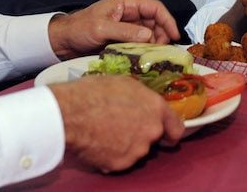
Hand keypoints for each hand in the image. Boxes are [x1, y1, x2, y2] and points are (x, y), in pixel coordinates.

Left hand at [48, 0, 179, 59]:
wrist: (62, 41)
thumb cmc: (78, 29)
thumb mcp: (101, 28)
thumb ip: (125, 31)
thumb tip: (149, 36)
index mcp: (126, 2)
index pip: (155, 8)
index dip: (167, 20)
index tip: (175, 36)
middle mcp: (130, 12)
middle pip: (155, 21)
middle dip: (161, 35)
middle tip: (162, 51)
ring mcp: (127, 25)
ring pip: (150, 33)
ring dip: (154, 44)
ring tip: (153, 56)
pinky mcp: (124, 37)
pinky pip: (141, 42)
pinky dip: (145, 49)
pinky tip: (146, 58)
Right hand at [49, 75, 184, 172]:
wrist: (70, 113)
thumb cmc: (93, 92)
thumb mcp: (125, 83)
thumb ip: (142, 97)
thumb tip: (142, 103)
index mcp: (155, 108)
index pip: (176, 128)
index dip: (170, 131)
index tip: (166, 134)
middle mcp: (151, 131)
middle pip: (153, 139)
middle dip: (141, 134)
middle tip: (121, 125)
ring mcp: (137, 150)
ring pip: (136, 151)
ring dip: (126, 145)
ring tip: (105, 131)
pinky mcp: (120, 164)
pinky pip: (119, 161)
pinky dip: (111, 155)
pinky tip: (98, 142)